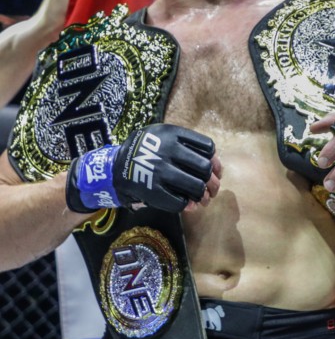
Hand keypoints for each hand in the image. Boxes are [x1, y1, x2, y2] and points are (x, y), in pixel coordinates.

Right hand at [65, 123, 219, 213]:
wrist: (113, 167)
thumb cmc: (146, 149)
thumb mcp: (163, 135)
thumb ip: (188, 145)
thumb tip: (216, 164)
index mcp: (172, 134)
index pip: (208, 148)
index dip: (214, 161)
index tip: (213, 169)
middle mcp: (167, 151)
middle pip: (205, 169)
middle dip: (212, 180)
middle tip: (211, 188)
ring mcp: (160, 172)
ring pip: (196, 187)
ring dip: (203, 195)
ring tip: (202, 198)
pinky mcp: (152, 191)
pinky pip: (180, 202)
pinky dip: (187, 204)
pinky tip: (186, 203)